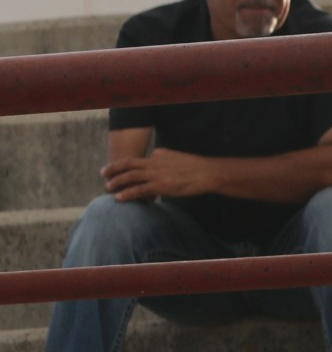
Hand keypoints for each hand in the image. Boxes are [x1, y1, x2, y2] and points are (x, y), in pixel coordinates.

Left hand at [102, 148, 217, 202]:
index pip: (141, 159)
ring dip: (116, 182)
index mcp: (160, 153)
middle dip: (114, 168)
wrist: (209, 173)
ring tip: (107, 187)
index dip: (129, 166)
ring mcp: (156, 173)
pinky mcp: (160, 185)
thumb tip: (162, 171)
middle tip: (103, 173)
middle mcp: (155, 161)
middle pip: (128, 163)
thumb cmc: (198, 169)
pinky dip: (126, 193)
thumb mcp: (180, 159)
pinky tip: (118, 198)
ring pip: (129, 176)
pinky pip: (138, 190)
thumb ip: (167, 163)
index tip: (121, 171)